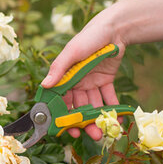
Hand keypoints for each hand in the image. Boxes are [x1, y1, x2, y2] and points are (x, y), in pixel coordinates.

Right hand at [42, 10, 125, 140]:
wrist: (115, 28)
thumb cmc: (89, 37)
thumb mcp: (72, 51)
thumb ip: (58, 68)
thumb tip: (44, 85)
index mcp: (64, 77)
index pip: (59, 101)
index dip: (61, 116)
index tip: (65, 130)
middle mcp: (75, 82)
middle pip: (77, 107)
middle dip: (82, 122)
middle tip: (90, 135)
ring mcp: (90, 83)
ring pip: (92, 106)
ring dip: (97, 119)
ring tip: (103, 132)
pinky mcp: (106, 81)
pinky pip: (109, 98)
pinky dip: (113, 109)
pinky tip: (118, 121)